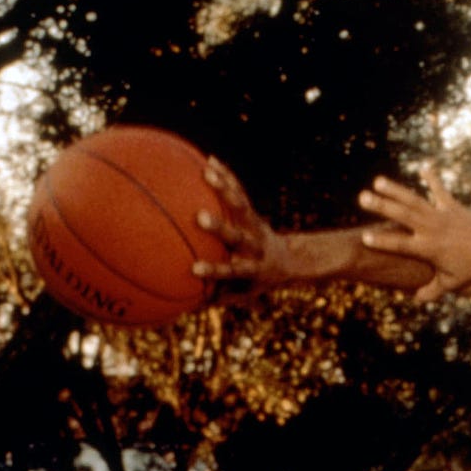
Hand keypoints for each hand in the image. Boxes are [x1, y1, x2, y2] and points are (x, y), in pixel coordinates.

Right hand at [191, 157, 291, 299]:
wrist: (290, 261)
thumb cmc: (256, 281)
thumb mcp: (242, 294)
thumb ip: (215, 299)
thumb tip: (181, 310)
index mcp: (251, 268)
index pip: (233, 271)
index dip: (215, 270)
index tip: (194, 269)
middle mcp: (254, 245)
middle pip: (238, 235)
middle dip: (220, 227)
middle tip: (200, 217)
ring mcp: (254, 226)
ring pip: (241, 206)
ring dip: (224, 189)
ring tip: (207, 172)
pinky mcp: (252, 212)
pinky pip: (239, 192)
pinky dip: (226, 178)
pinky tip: (209, 160)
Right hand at [356, 168, 470, 302]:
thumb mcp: (453, 282)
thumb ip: (433, 290)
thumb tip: (416, 298)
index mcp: (428, 248)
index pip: (401, 245)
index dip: (383, 241)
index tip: (364, 237)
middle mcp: (432, 229)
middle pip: (403, 216)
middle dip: (382, 206)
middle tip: (362, 198)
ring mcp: (441, 215)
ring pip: (415, 200)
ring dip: (396, 190)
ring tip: (378, 181)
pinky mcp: (451, 205)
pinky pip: (439, 190)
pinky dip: (432, 179)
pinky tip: (424, 167)